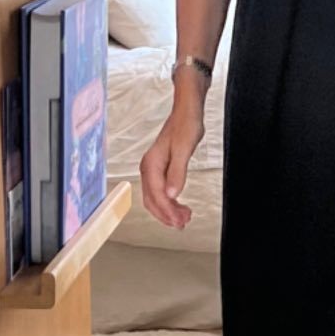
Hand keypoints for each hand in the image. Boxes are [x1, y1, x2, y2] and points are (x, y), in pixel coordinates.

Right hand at [140, 108, 204, 229]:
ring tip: (184, 218)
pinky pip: (160, 190)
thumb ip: (177, 172)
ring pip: (155, 197)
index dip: (167, 211)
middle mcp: (148, 168)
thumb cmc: (186, 125)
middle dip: (166, 215)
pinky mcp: (160, 168)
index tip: (179, 221)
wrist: (186, 111)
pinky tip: (180, 206)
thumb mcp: (185, 149)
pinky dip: (169, 202)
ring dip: (168, 210)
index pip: (156, 195)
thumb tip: (172, 195)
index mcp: (151, 164)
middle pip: (152, 200)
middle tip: (182, 224)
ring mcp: (152, 168)